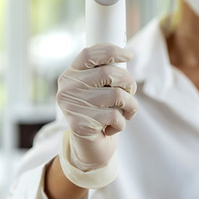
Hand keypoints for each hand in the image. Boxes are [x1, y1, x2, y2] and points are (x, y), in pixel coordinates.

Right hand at [56, 44, 137, 187]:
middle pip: (109, 73)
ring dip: (130, 105)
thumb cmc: (99, 113)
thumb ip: (104, 74)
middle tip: (131, 92)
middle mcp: (67, 88)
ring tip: (126, 112)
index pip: (89, 54)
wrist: (89, 147)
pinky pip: (115, 116)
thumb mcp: (98, 89)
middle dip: (129, 82)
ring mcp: (71, 106)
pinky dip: (122, 123)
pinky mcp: (80, 124)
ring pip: (117, 95)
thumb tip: (125, 57)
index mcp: (70, 74)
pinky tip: (113, 127)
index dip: (111, 51)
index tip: (129, 55)